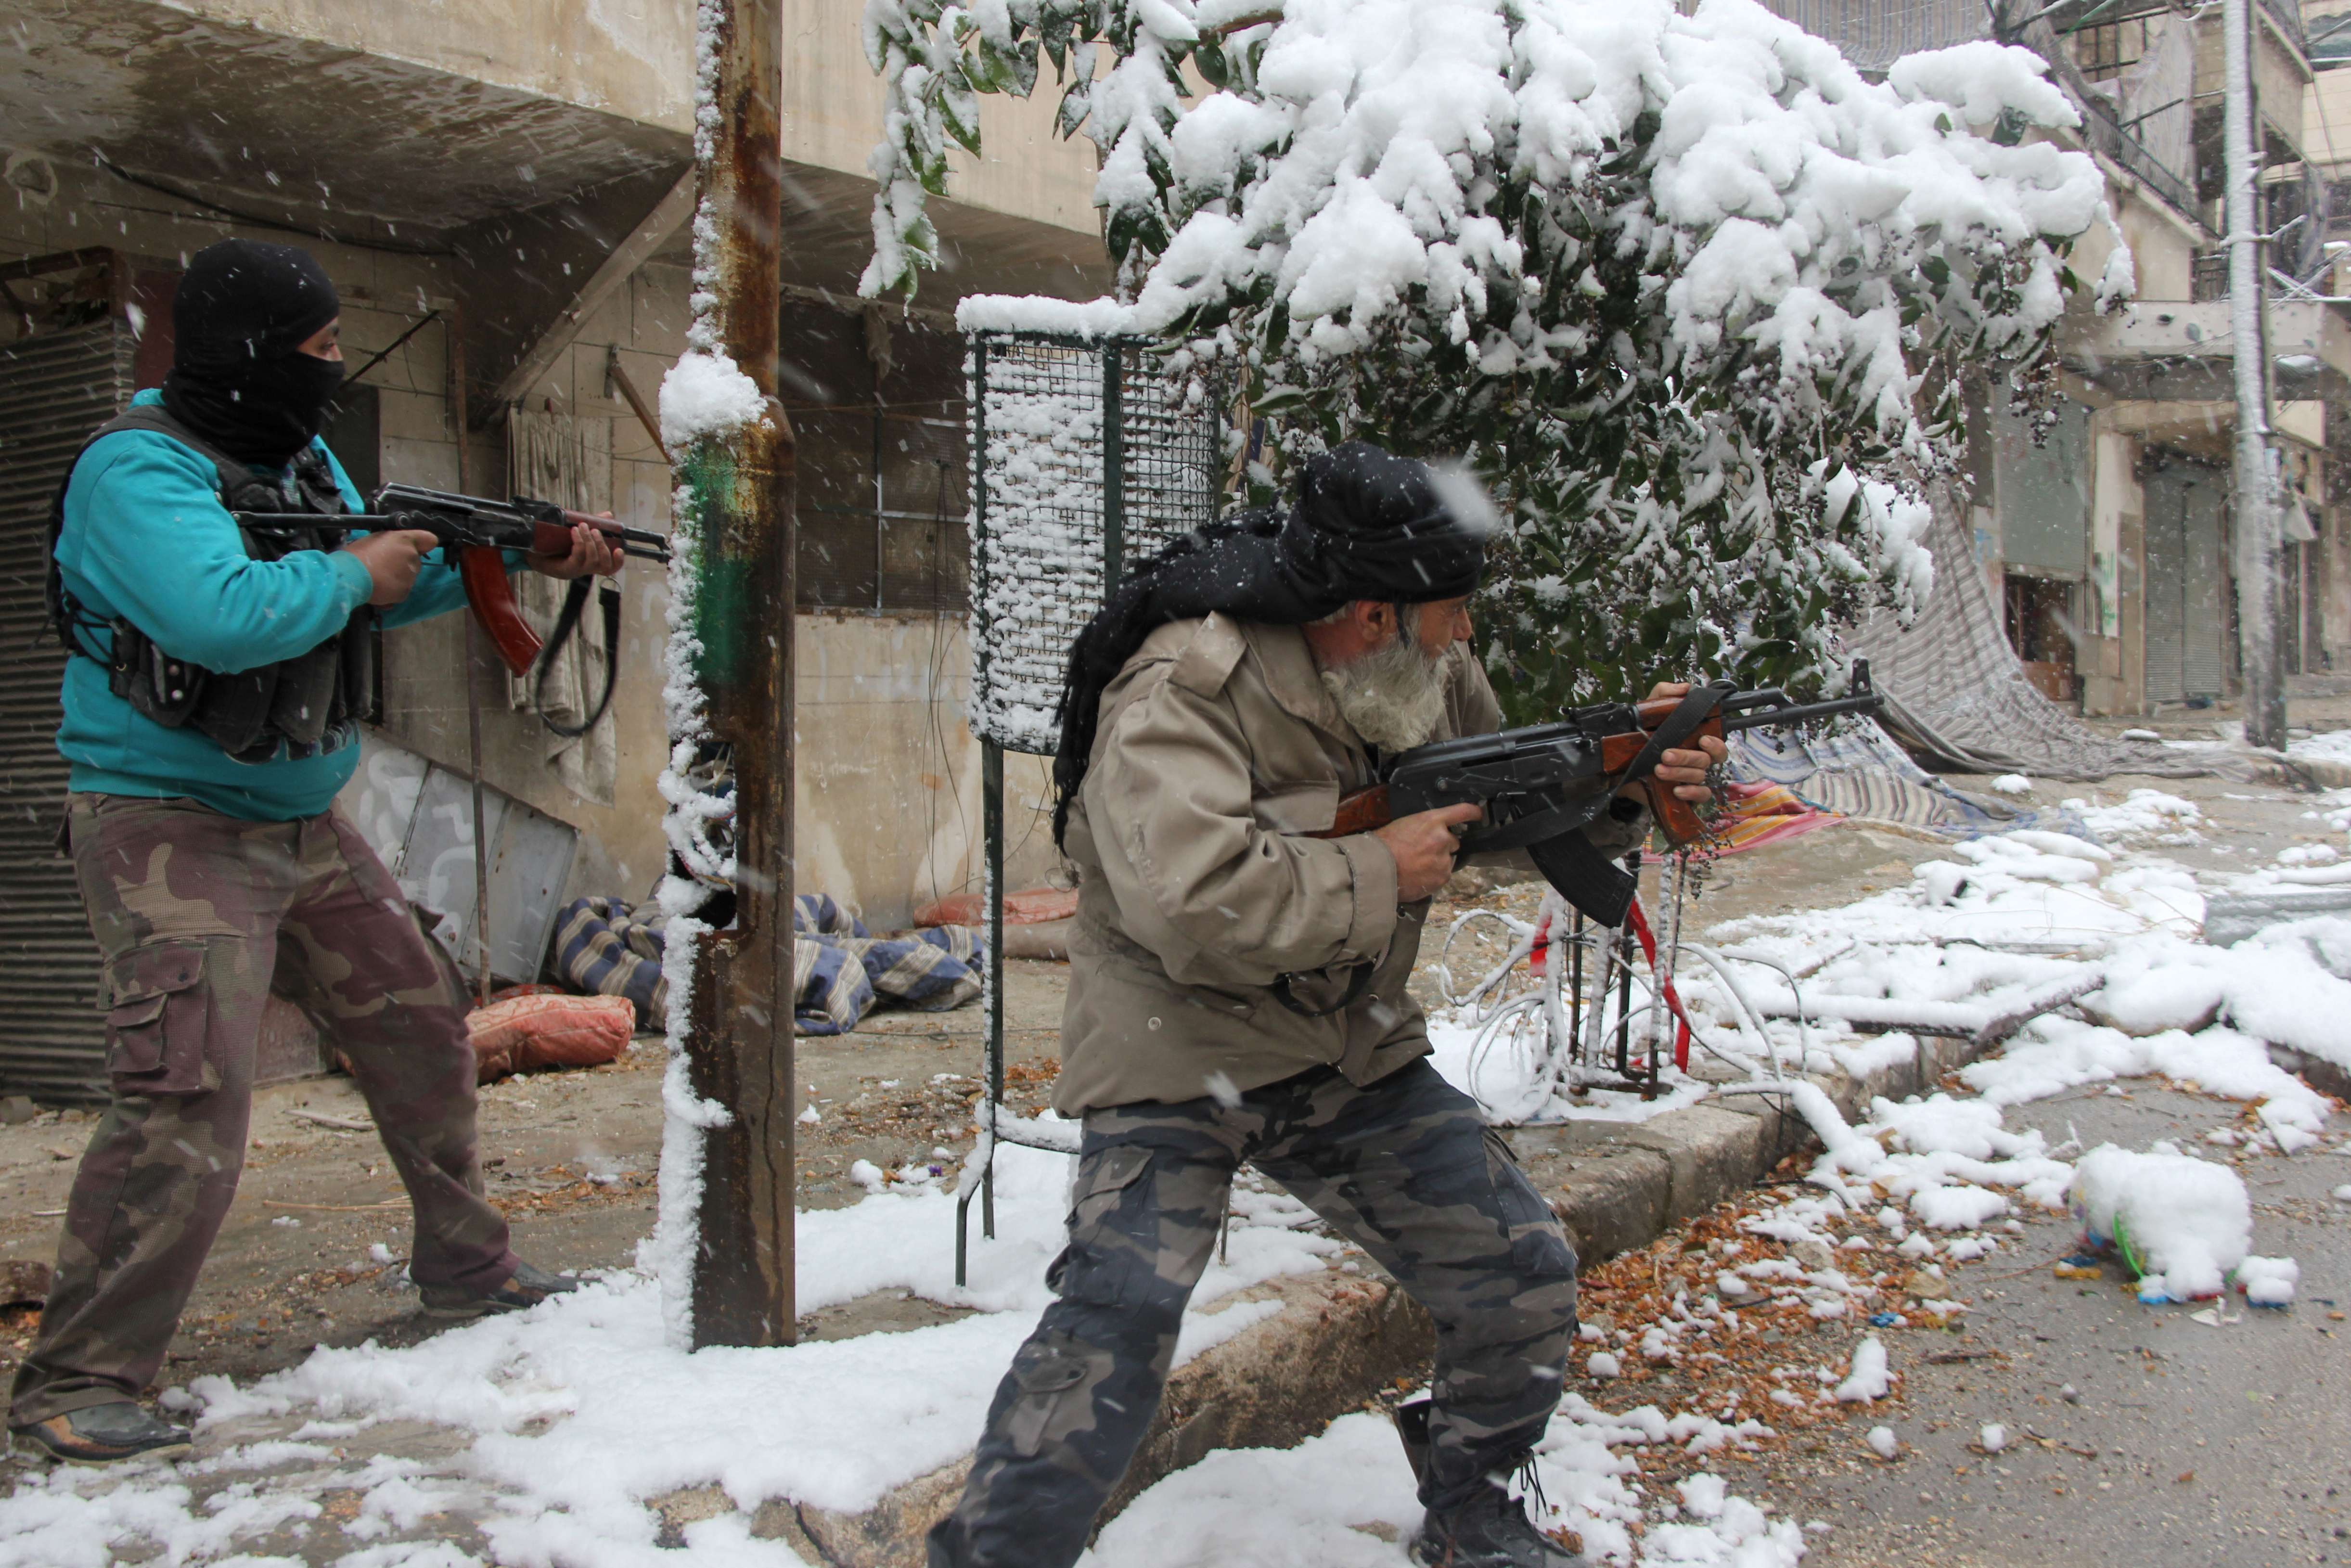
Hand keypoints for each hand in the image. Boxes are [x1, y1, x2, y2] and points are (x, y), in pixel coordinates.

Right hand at [341, 529, 440, 606]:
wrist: (351, 575)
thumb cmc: (358, 554)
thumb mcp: (376, 539)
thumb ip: (393, 542)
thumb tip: (399, 548)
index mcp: (405, 540)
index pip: (429, 540)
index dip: (423, 544)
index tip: (417, 548)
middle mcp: (412, 557)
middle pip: (414, 561)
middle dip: (403, 563)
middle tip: (383, 565)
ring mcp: (410, 576)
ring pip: (408, 577)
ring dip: (397, 578)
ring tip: (378, 578)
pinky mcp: (404, 592)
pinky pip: (401, 591)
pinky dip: (392, 591)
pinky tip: (378, 588)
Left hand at [528, 515, 624, 580]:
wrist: (531, 551)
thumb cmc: (554, 543)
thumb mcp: (575, 532)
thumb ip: (593, 524)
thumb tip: (609, 515)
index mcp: (590, 562)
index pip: (610, 568)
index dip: (618, 561)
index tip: (619, 549)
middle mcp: (585, 569)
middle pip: (604, 564)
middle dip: (602, 544)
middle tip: (594, 529)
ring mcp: (575, 571)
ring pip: (592, 560)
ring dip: (590, 541)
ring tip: (581, 526)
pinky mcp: (565, 569)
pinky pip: (578, 557)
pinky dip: (579, 543)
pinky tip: (573, 532)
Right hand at [1372, 802, 1483, 902]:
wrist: (1376, 869)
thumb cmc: (1384, 845)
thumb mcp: (1404, 824)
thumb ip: (1424, 827)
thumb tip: (1433, 832)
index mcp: (1432, 820)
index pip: (1462, 812)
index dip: (1473, 812)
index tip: (1478, 814)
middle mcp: (1443, 838)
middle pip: (1453, 841)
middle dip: (1442, 846)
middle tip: (1422, 851)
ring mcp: (1444, 859)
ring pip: (1447, 860)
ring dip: (1437, 862)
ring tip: (1416, 866)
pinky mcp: (1442, 877)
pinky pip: (1442, 875)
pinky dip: (1433, 876)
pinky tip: (1417, 875)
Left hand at [1630, 681, 1730, 803]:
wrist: (1619, 767)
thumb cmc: (1641, 736)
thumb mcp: (1649, 711)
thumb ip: (1665, 694)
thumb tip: (1685, 687)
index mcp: (1693, 741)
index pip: (1716, 745)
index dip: (1715, 743)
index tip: (1703, 739)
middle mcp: (1695, 760)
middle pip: (1706, 760)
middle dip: (1687, 757)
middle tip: (1666, 755)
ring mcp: (1690, 778)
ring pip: (1698, 776)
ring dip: (1679, 772)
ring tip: (1658, 769)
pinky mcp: (1682, 794)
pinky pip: (1700, 796)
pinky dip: (1691, 793)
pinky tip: (1676, 790)